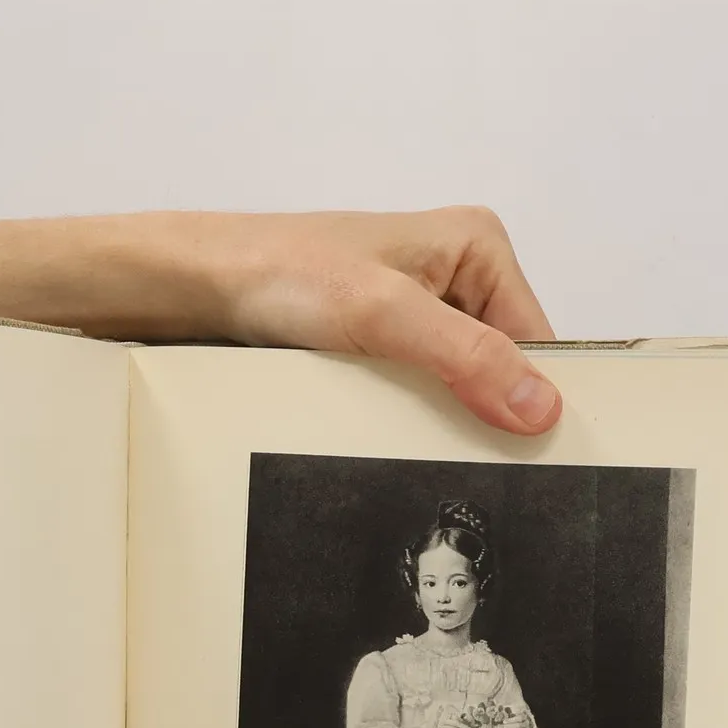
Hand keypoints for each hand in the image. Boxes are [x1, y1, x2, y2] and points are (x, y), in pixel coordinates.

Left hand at [0, 206, 561, 436]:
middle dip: (487, 421)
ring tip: (428, 468)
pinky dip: (400, 428)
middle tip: (484, 481)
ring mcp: (408, 317)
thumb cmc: (274, 274)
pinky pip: (406, 400)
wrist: (185, 286)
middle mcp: (450, 277)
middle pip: (498, 371)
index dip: (539, 404)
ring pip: (451, 393)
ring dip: (438, 430)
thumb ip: (466, 360)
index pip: (538, 342)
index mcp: (476, 247)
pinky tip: (387, 455)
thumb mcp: (382, 316)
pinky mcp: (367, 350)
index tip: (542, 464)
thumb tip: (542, 410)